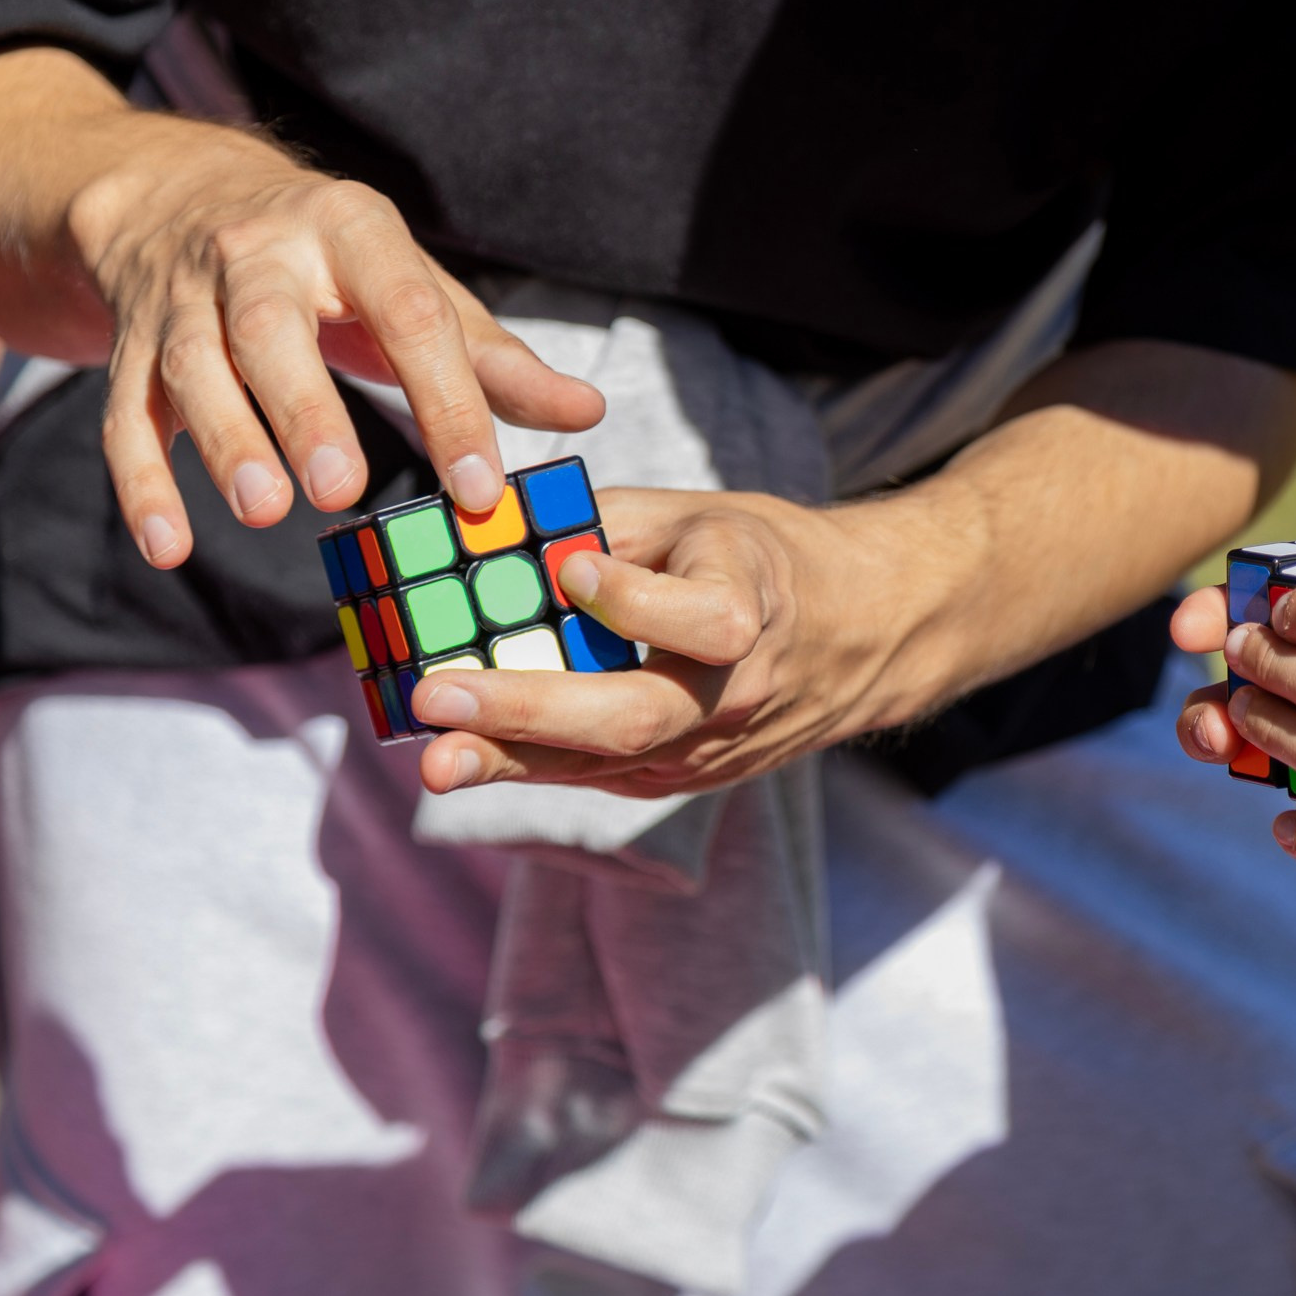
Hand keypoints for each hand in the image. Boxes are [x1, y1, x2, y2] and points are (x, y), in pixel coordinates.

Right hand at [68, 119, 604, 564]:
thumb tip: (588, 413)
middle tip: (340, 489)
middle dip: (303, 407)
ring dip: (224, 439)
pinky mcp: (131, 343)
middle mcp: (257, 253)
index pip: (407, 311)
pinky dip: (141, 481)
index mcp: (352, 230)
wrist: (179, 193)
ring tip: (264, 509)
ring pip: (191, 365)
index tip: (479, 484)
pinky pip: (125, 411)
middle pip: (271, 327)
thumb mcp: (418, 287)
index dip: (446, 398)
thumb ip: (495, 359)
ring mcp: (183, 297)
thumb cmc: (334, 264)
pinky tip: (168, 545)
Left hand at [408, 488, 948, 797]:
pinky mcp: (689, 778)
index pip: (703, 620)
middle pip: (636, 717)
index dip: (633, 599)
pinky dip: (533, 763)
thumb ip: (604, 523)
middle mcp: (739, 690)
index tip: (571, 568)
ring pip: (608, 762)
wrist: (860, 638)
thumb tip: (492, 525)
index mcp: (756, 606)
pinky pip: (603, 774)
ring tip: (435, 756)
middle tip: (440, 694)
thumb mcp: (702, 517)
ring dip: (513, 759)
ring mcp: (714, 748)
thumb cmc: (765, 560)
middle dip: (530, 710)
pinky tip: (468, 752)